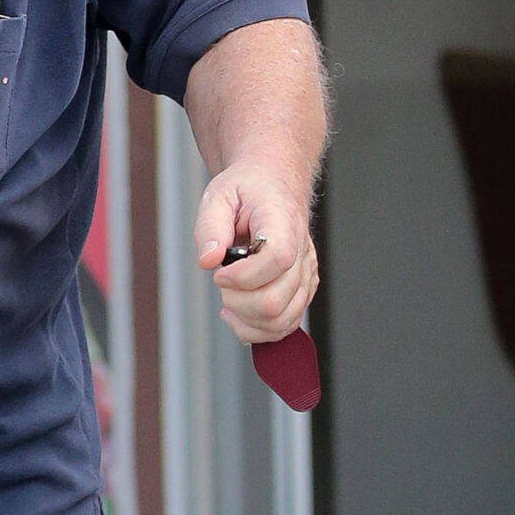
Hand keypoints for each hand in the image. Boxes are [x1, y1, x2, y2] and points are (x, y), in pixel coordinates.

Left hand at [193, 165, 317, 345]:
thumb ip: (210, 226)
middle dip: (237, 301)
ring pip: (281, 320)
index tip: (220, 272)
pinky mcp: (301, 291)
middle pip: (276, 301)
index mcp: (284, 223)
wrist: (274, 185)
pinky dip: (256, 329)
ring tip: (229, 297)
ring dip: (245, 318)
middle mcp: (302, 253)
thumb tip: (209, 260)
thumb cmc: (249, 189)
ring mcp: (305, 276)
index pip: (278, 259)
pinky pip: (284, 326)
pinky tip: (237, 312)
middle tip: (222, 281)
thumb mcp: (219, 194)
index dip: (243, 276)